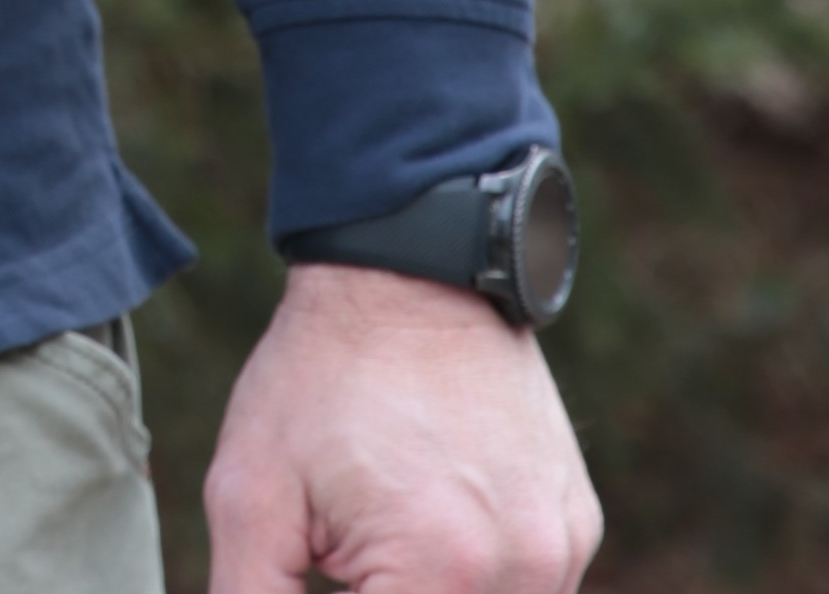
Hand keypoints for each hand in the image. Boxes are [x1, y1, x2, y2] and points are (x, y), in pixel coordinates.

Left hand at [205, 264, 601, 593]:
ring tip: (383, 526)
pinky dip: (478, 581)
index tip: (329, 577)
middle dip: (379, 592)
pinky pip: (530, 589)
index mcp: (438, 572)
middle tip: (350, 556)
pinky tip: (427, 520)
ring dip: (431, 589)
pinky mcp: (577, 523)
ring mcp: (560, 550)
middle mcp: (522, 574)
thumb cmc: (319, 376)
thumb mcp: (251, 491)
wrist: (407, 267)